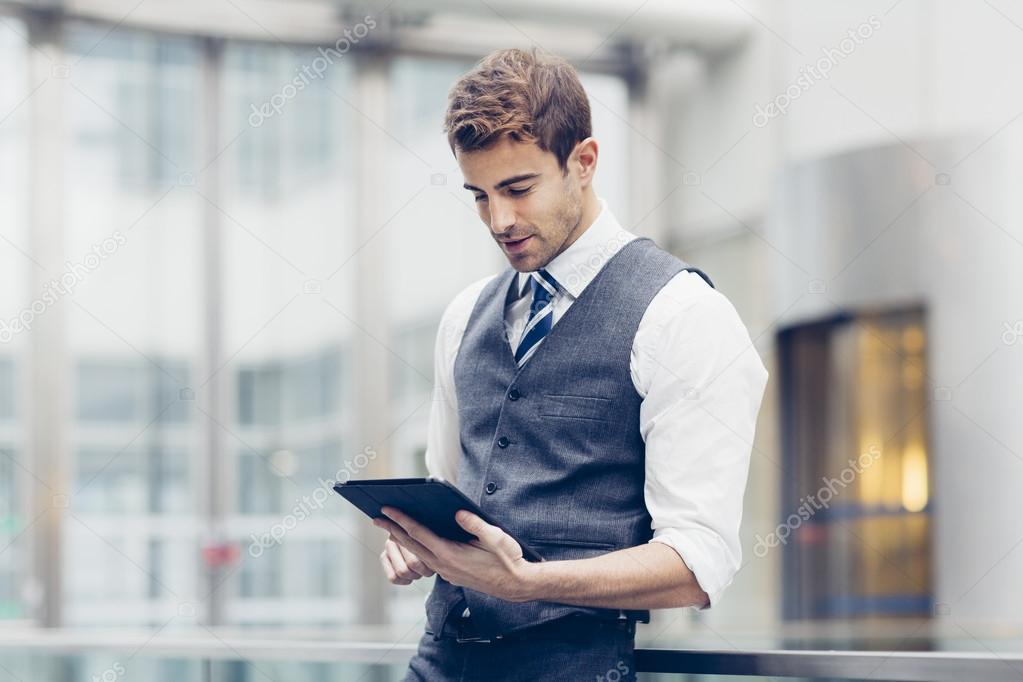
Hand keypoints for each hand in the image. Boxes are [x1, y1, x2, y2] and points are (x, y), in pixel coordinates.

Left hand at [373, 506, 538, 601]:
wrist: (516, 585)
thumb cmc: (508, 560)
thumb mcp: (495, 537)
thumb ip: (474, 524)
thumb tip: (457, 512)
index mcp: (451, 555)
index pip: (419, 534)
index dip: (401, 520)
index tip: (386, 510)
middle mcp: (444, 565)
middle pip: (412, 545)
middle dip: (392, 530)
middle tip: (376, 518)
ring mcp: (446, 572)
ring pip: (418, 554)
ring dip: (403, 540)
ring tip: (390, 528)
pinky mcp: (451, 575)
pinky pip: (428, 560)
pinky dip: (417, 549)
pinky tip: (417, 541)